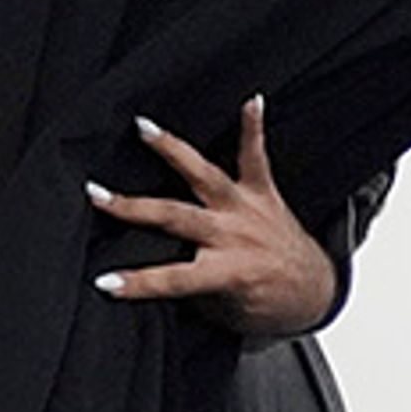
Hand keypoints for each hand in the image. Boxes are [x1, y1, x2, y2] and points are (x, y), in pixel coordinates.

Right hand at [88, 97, 338, 335]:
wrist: (314, 290)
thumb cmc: (268, 303)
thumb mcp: (230, 311)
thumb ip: (196, 291)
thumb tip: (150, 265)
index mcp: (228, 273)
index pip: (174, 279)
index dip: (139, 283)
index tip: (104, 282)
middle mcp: (236, 237)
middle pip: (177, 217)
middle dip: (134, 209)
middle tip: (96, 195)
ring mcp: (248, 211)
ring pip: (204, 176)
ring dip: (172, 151)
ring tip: (143, 127)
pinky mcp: (264, 193)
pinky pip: (257, 158)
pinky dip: (254, 129)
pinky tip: (253, 100)